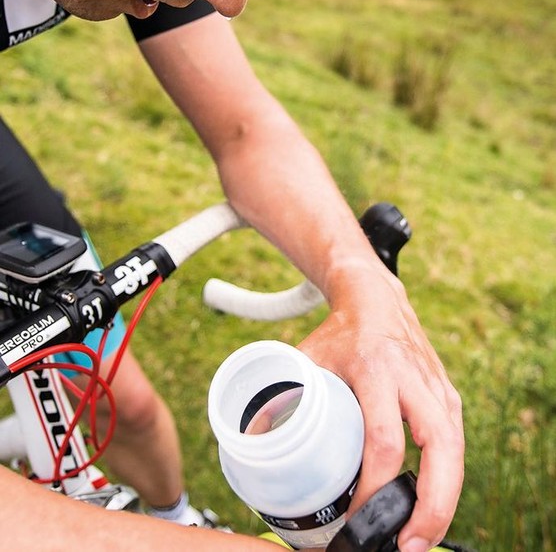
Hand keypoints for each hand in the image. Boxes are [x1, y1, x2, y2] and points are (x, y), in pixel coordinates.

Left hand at [298, 262, 463, 551]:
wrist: (377, 299)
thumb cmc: (339, 334)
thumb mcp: (306, 356)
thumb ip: (283, 394)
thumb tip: (253, 441)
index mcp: (375, 367)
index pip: (383, 438)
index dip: (374, 485)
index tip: (358, 516)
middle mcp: (413, 377)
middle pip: (439, 448)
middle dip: (430, 504)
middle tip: (409, 546)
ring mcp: (436, 385)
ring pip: (455, 449)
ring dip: (444, 500)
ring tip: (420, 538)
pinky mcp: (448, 393)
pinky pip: (455, 442)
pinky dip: (448, 479)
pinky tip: (432, 506)